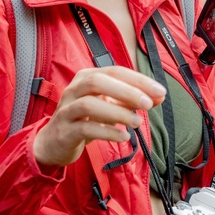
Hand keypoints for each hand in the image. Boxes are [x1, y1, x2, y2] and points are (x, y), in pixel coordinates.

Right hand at [33, 67, 165, 166]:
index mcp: (87, 77)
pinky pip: (84, 128)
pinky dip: (106, 132)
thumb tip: (160, 97)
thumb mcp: (110, 107)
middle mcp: (74, 89)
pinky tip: (123, 137)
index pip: (115, 71)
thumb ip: (132, 100)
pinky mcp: (64, 131)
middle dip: (126, 91)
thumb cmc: (85, 119)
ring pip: (89, 104)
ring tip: (137, 122)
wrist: (54, 143)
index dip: (138, 80)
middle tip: (148, 104)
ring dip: (116, 112)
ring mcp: (66, 110)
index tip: (160, 92)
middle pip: (98, 82)